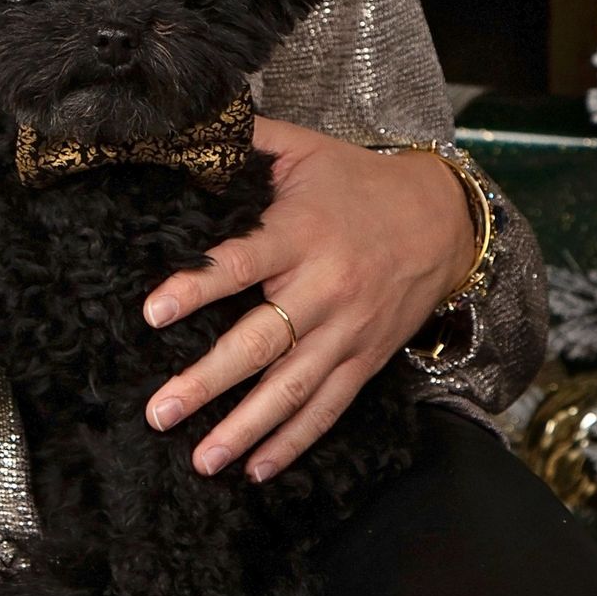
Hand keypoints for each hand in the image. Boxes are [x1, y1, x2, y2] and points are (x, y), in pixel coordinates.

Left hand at [140, 117, 475, 482]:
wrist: (443, 219)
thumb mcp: (304, 148)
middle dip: (207, 381)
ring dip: (244, 429)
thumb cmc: (358, 182)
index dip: (197, 286)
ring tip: (201, 460)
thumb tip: (187, 126)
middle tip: (160, 410)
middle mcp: (323, 289)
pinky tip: (258, 469)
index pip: (240, 264)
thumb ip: (246, 140)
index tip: (153, 312)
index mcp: (300, 234)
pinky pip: (327, 408)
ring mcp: (346, 332)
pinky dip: (294, 442)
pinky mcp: (365, 360)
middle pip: (260, 343)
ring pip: (292, 389)